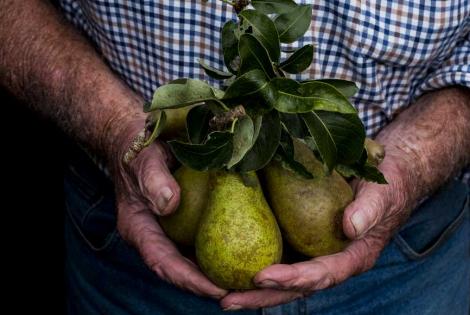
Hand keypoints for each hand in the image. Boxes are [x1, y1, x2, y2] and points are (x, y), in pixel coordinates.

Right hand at [110, 121, 226, 298]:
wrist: (136, 142)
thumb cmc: (139, 150)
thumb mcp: (144, 161)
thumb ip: (154, 180)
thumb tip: (170, 204)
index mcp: (139, 229)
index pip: (163, 262)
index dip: (188, 280)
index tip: (216, 290)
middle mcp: (154, 236)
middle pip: (178, 270)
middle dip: (206, 286)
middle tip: (239, 294)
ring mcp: (167, 231)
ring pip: (189, 260)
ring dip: (213, 274)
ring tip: (245, 284)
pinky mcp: (181, 222)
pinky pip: (199, 241)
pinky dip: (217, 251)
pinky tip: (241, 254)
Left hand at [221, 154, 415, 309]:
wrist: (384, 178)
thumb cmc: (385, 187)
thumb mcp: (382, 194)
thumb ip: (369, 211)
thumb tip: (349, 227)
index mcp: (352, 257)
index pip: (321, 275)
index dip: (293, 279)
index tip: (262, 277)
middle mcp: (330, 261)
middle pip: (295, 286)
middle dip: (261, 295)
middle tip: (226, 300)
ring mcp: (315, 253)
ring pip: (283, 277)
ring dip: (251, 287)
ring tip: (219, 292)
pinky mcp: (303, 240)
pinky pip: (278, 255)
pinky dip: (254, 261)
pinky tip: (228, 263)